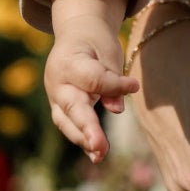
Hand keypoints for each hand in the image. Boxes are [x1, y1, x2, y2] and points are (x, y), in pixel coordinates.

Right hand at [44, 18, 138, 162]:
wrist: (75, 35)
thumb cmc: (95, 42)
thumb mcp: (108, 52)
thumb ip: (112, 79)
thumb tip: (117, 110)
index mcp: (68, 62)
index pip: (93, 79)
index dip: (114, 85)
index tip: (134, 85)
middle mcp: (57, 82)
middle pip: (72, 107)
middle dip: (87, 128)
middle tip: (101, 146)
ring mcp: (55, 97)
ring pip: (66, 122)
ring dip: (84, 139)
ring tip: (100, 155)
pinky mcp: (60, 108)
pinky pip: (69, 126)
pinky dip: (83, 140)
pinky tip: (97, 155)